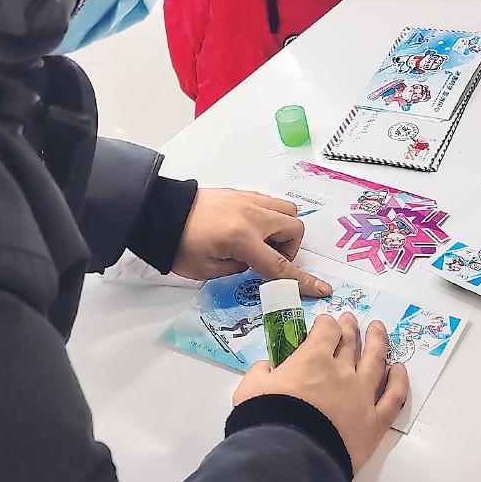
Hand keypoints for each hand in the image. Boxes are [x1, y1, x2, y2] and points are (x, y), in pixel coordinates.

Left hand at [172, 189, 330, 295]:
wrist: (159, 213)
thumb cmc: (178, 246)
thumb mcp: (209, 269)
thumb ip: (240, 267)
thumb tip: (254, 262)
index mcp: (242, 238)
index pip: (280, 265)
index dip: (302, 281)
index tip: (321, 288)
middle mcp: (251, 215)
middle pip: (294, 229)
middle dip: (290, 249)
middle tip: (269, 260)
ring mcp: (248, 200)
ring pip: (287, 209)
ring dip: (283, 229)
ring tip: (262, 242)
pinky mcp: (241, 192)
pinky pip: (270, 202)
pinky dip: (270, 217)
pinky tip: (251, 229)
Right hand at [234, 314, 409, 472]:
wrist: (289, 459)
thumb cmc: (266, 421)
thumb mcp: (250, 390)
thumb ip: (260, 373)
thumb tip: (267, 367)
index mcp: (313, 360)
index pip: (326, 331)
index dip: (325, 324)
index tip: (324, 324)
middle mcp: (342, 372)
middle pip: (351, 342)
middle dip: (350, 328)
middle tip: (351, 320)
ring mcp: (362, 396)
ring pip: (376, 361)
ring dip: (378, 342)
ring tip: (378, 330)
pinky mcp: (375, 423)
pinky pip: (393, 397)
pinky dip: (399, 381)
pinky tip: (399, 369)